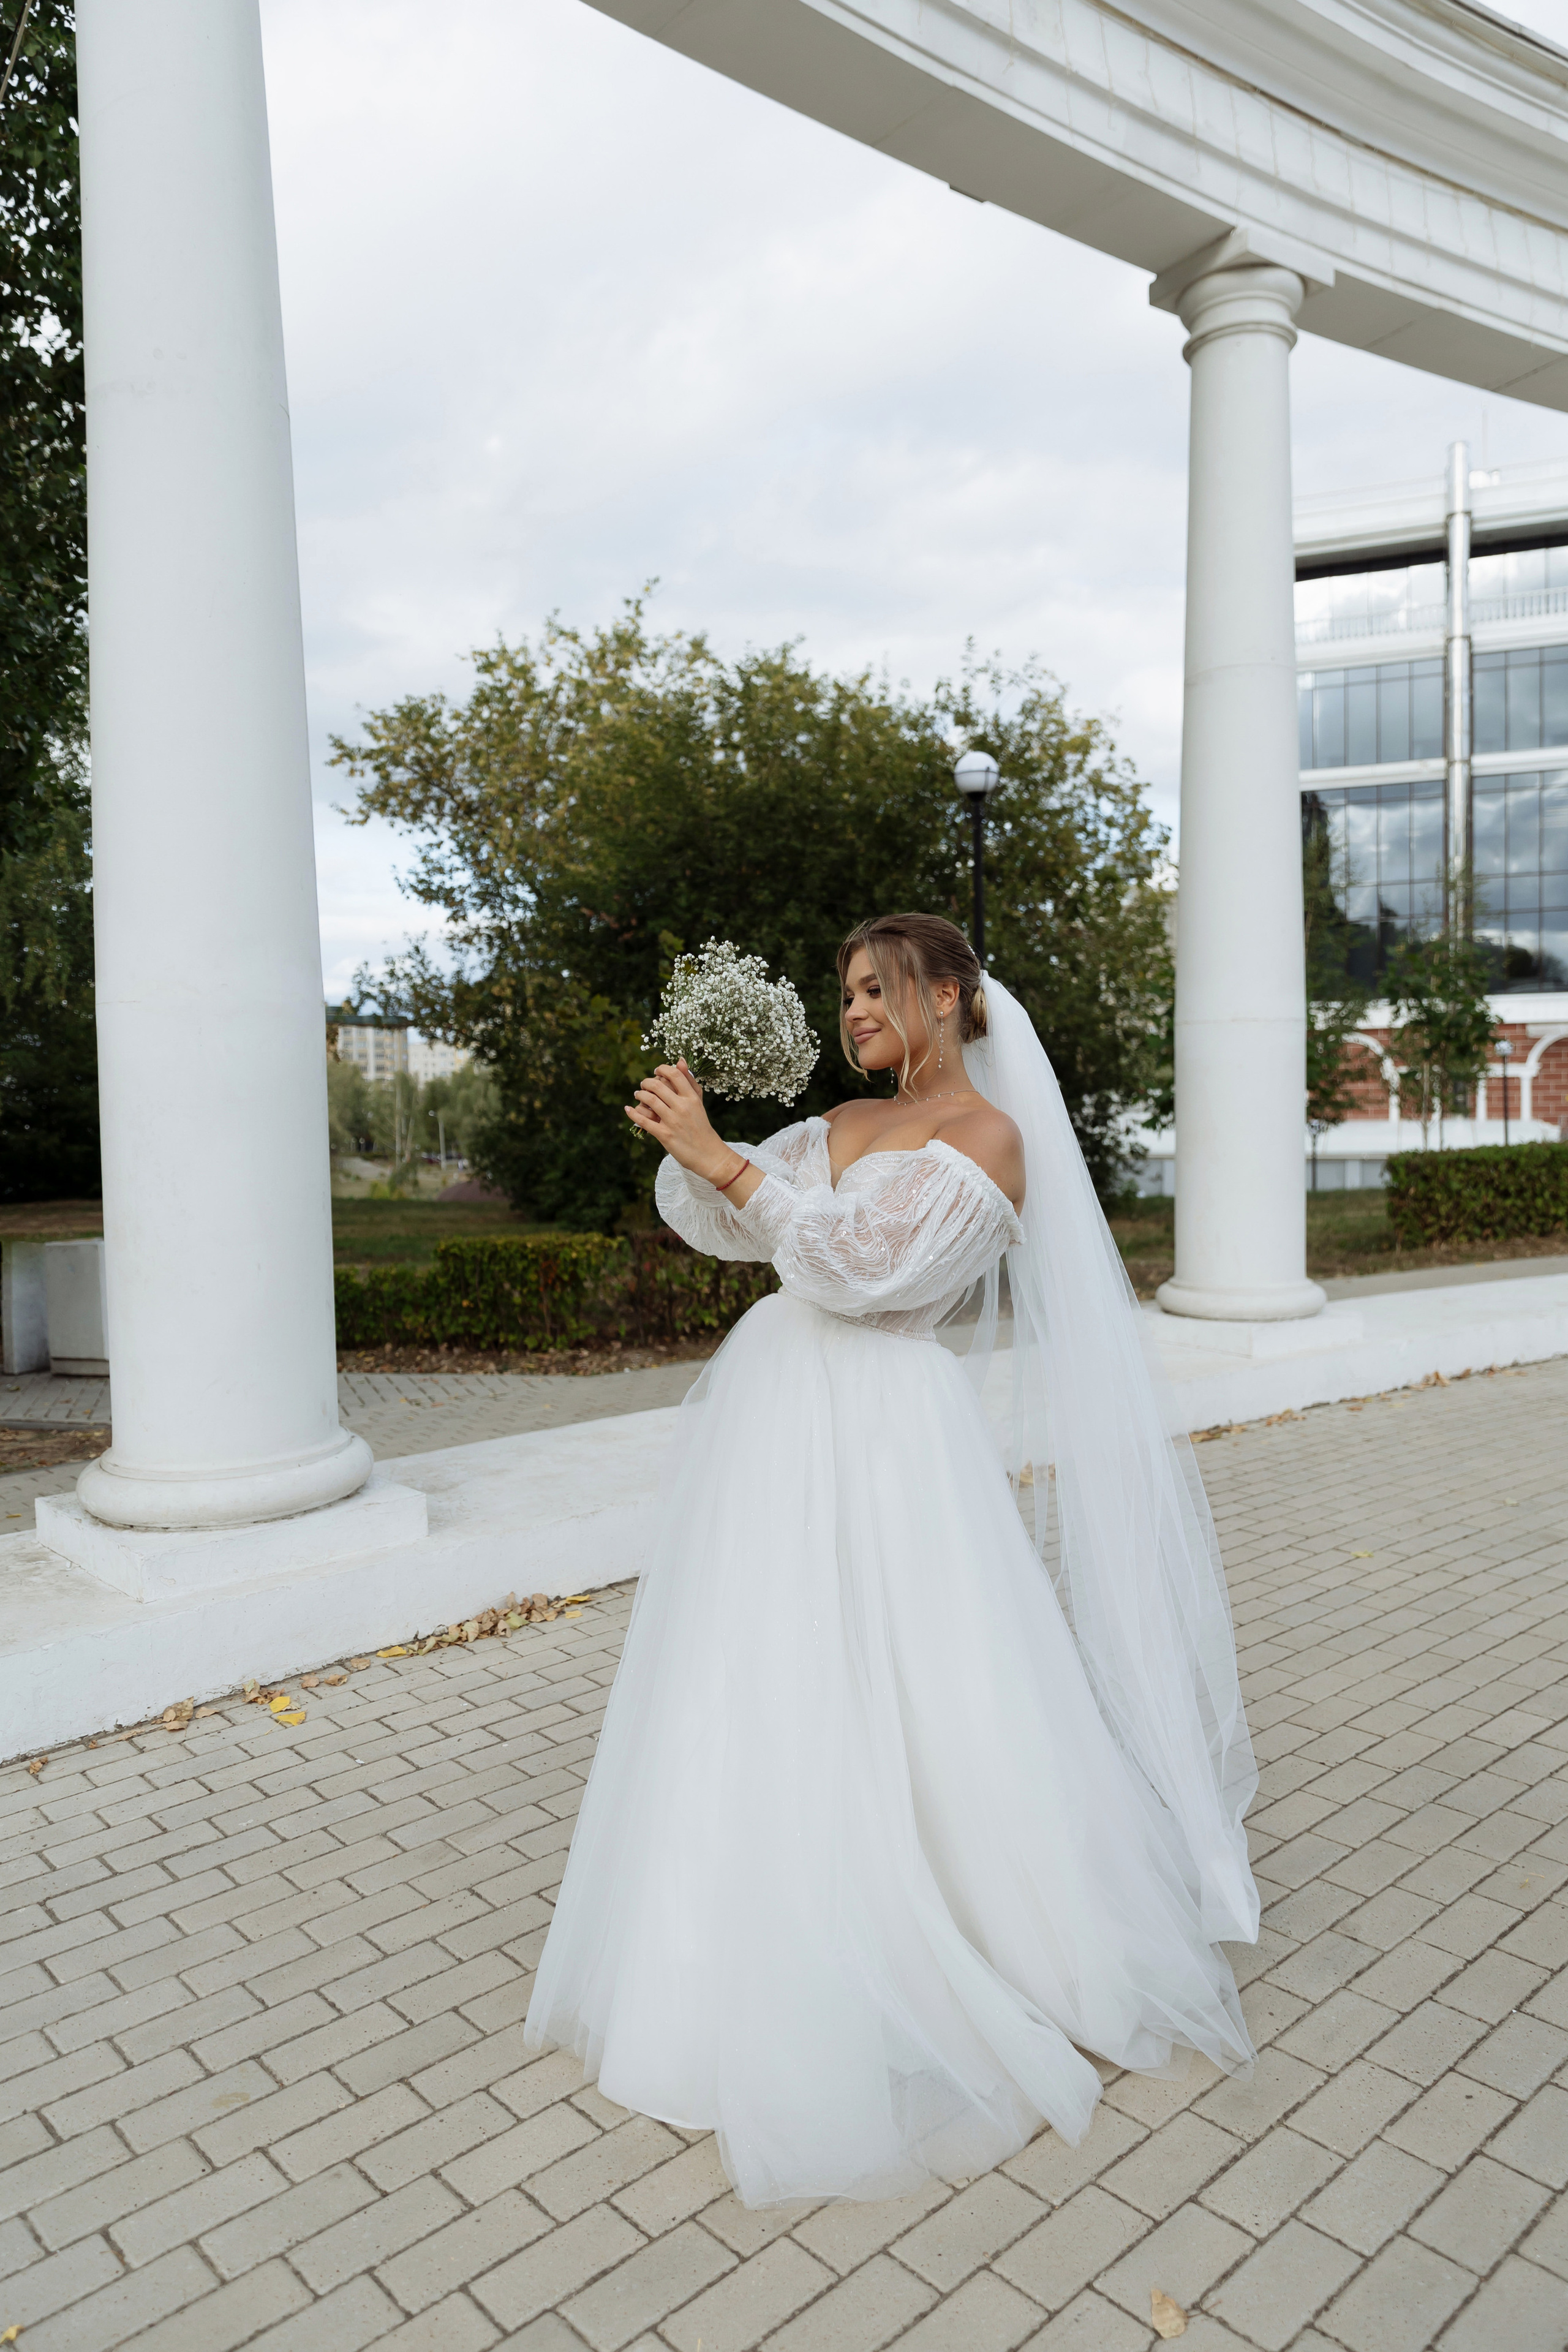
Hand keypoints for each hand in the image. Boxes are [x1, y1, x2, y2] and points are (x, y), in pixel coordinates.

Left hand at [626, 1061, 738, 1183]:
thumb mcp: (698, 1102)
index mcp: (691, 1098)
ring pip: (649, 1100)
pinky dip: (633, 1113)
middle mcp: (682, 1107)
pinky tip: (628, 1109)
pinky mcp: (664, 1135)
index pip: (674, 1075)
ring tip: (638, 1095)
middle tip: (643, 1085)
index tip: (656, 1071)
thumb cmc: (701, 1125)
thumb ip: (689, 1081)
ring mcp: (673, 1121)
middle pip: (657, 1086)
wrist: (708, 1153)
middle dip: (646, 1083)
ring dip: (639, 1095)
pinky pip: (644, 1121)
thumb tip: (680, 1060)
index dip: (662, 1069)